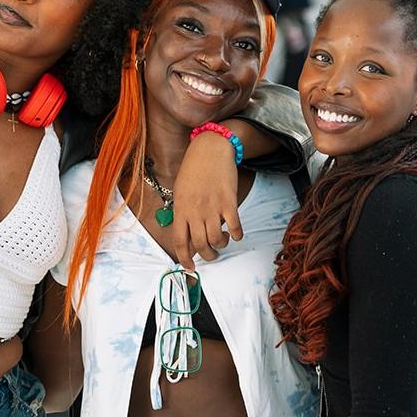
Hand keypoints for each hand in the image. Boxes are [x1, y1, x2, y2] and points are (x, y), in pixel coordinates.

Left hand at [172, 131, 241, 269]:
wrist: (211, 149)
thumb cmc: (194, 170)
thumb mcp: (180, 192)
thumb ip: (183, 213)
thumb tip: (187, 235)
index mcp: (181, 210)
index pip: (180, 242)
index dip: (184, 258)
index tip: (190, 267)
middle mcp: (195, 211)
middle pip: (201, 245)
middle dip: (208, 255)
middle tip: (212, 254)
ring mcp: (212, 207)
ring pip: (217, 240)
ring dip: (222, 245)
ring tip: (224, 240)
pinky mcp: (229, 202)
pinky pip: (234, 227)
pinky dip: (237, 235)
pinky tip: (237, 233)